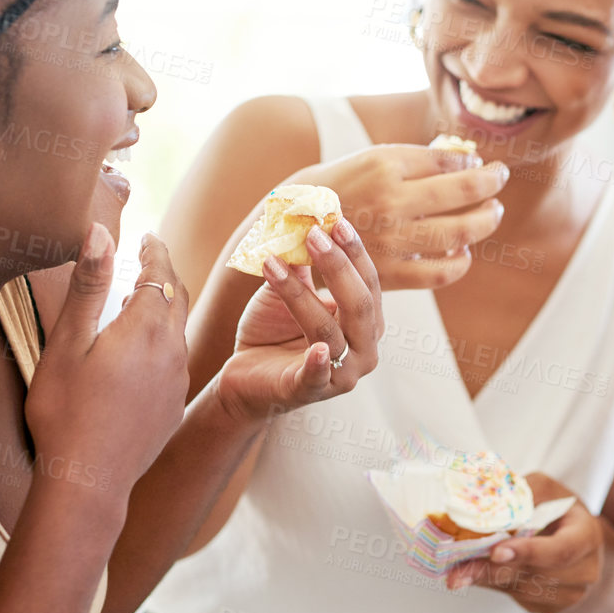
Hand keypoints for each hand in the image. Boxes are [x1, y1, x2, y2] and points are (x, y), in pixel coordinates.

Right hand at [25, 225, 189, 509]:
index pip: (160, 272)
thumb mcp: (68, 342)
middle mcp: (172, 350)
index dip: (154, 250)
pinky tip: (145, 353)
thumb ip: (88, 285)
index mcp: (147, 327)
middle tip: (149, 259)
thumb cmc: (67, 410)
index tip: (147, 237)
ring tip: (144, 300)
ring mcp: (177, 381)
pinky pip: (175, 362)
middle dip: (164, 274)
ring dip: (165, 309)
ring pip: (178, 331)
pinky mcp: (173, 406)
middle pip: (176, 297)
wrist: (88, 480)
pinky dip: (164, 343)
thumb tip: (100, 231)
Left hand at [214, 215, 383, 421]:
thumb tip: (303, 220)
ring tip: (272, 263)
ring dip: (300, 295)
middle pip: (358, 305)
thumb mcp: (289, 292)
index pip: (369, 283)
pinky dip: (320, 363)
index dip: (354, 252)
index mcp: (367, 323)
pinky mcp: (311, 391)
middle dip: (337, 267)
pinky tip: (319, 350)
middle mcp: (364, 350)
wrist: (244, 376)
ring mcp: (342, 374)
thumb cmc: (273, 332)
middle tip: (314, 235)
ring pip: (327, 330)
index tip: (335, 221)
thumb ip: (302, 264)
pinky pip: (319, 376)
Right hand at [283, 145, 509, 289]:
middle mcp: (392, 201)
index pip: (450, 161)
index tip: (483, 165)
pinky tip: (462, 251)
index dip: (475, 163)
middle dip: (491, 186)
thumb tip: (466, 161)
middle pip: (464, 192)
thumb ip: (416, 160)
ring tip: (492, 214)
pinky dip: (460, 261)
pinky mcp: (389, 272)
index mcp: (385, 165)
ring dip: (486, 221)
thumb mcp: (370, 158)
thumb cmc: (336, 188)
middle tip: (498, 182)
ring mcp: (392, 239)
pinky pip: (441, 272)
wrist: (289, 228)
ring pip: (461, 231)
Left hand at [445, 472, 604, 612]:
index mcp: (586, 536)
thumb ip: (524, 494)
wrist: (581, 547)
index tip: (496, 551)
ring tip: (455, 572)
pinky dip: (491, 584)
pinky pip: (515, 596)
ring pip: (519, 589)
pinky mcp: (550, 607)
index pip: (560, 549)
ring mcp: (568, 595)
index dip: (528, 552)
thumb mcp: (549, 491)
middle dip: (491, 572)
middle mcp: (583, 570)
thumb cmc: (560, 512)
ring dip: (485, 579)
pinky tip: (474, 573)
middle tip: (457, 573)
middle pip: (534, 575)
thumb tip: (483, 502)